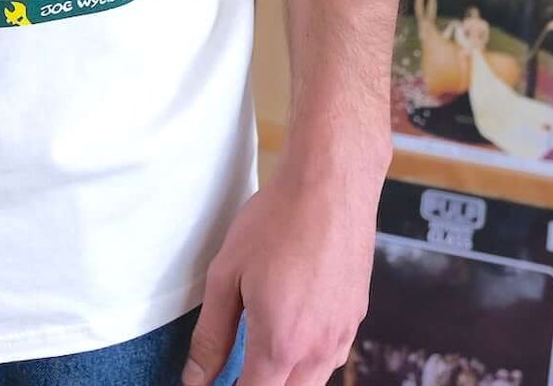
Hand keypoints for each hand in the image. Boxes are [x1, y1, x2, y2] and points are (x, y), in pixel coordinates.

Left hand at [182, 142, 386, 385]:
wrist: (330, 186)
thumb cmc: (276, 222)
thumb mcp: (226, 274)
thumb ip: (211, 334)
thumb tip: (196, 377)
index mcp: (281, 345)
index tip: (214, 382)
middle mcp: (318, 351)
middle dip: (259, 384)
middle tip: (235, 364)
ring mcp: (343, 337)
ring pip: (311, 381)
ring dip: (284, 374)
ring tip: (259, 344)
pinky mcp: (356, 319)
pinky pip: (329, 357)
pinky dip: (308, 357)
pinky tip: (290, 324)